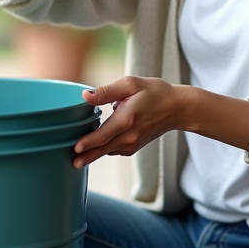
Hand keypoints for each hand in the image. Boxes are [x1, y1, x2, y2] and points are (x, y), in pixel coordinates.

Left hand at [74, 77, 194, 168]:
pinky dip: (103, 149)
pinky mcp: (133, 147)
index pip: (103, 135)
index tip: (74, 149)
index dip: (87, 143)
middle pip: (102, 149)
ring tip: (77, 156)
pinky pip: (113, 150)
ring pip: (107, 151)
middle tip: (71, 163)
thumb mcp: (131, 84)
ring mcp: (132, 144)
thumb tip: (85, 95)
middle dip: (85, 156)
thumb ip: (107, 91)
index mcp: (127, 120)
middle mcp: (129, 136)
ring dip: (92, 154)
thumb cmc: (155, 92)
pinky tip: (93, 146)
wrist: (177, 109)